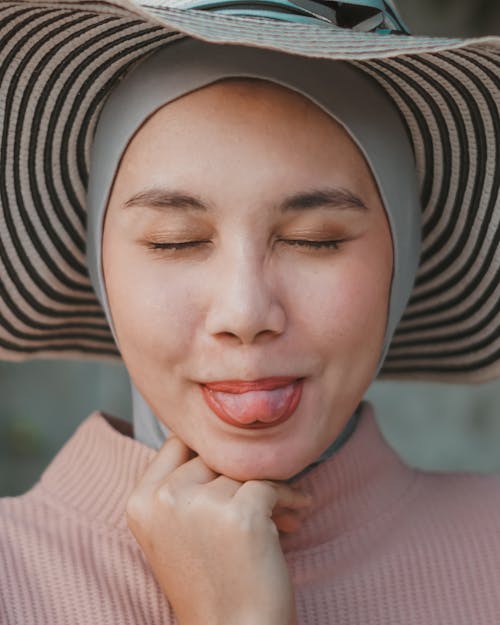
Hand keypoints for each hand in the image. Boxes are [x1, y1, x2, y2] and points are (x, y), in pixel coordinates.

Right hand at [126, 435, 311, 624]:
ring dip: (270, 489)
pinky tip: (298, 512)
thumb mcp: (173, 531)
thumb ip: (182, 485)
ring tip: (281, 514)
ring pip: (244, 469)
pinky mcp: (240, 515)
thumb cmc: (208, 584)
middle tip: (264, 496)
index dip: (209, 452)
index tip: (232, 469)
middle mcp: (165, 499)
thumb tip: (222, 438)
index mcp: (141, 502)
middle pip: (213, 455)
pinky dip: (291, 497)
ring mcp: (201, 505)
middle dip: (242, 473)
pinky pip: (272, 484)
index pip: (177, 443)